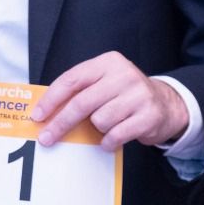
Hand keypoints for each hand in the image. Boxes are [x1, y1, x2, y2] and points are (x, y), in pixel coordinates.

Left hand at [29, 51, 187, 150]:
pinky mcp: (149, 115)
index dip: (51, 99)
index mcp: (108, 63)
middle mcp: (124, 75)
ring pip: (99, 120)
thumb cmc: (124, 95)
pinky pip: (116, 135)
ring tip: (105, 126)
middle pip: (82, 103)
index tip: (38, 116)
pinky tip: (110, 139)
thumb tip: (46, 113)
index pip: (71, 79)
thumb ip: (80, 92)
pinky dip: (108, 141)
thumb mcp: (104, 84)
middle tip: (47, 138)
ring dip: (96, 129)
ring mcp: (139, 95)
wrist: (166, 104)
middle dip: (60, 123)